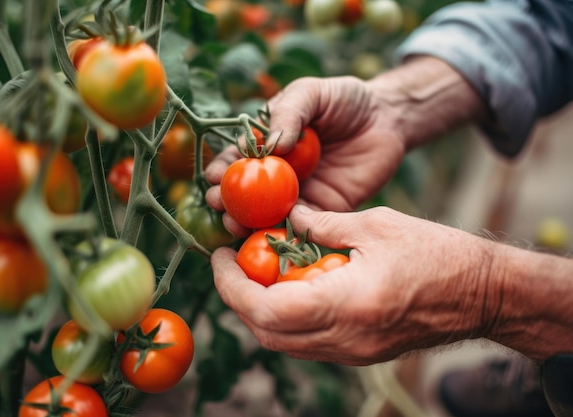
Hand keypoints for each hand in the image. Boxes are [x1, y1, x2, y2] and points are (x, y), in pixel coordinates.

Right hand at [205, 76, 406, 235]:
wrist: (387, 118)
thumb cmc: (345, 100)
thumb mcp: (312, 93)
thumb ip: (291, 112)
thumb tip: (272, 143)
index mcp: (269, 143)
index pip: (239, 157)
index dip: (224, 168)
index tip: (212, 177)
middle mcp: (279, 171)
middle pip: (247, 190)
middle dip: (229, 199)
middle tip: (217, 204)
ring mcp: (300, 192)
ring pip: (268, 212)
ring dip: (248, 221)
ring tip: (234, 224)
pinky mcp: (324, 209)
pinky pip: (301, 224)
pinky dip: (284, 230)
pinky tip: (270, 233)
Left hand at [211, 205, 496, 365]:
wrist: (483, 294)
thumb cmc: (438, 253)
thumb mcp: (376, 224)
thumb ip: (323, 222)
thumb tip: (286, 216)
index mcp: (348, 303)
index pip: (266, 309)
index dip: (232, 285)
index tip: (219, 256)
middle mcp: (346, 338)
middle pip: (267, 333)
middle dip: (238, 298)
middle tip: (230, 262)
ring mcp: (353, 352)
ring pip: (284, 342)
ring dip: (259, 309)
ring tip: (255, 271)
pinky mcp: (360, 353)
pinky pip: (307, 342)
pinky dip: (286, 316)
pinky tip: (289, 285)